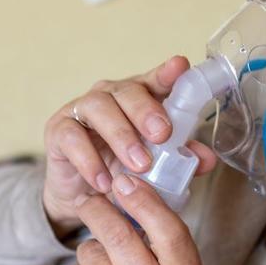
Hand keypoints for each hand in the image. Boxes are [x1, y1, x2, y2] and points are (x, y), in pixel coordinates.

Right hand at [42, 56, 217, 236]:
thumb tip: (207, 159)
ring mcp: (81, 110)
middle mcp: (110, 96)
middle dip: (146, 111)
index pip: (154, 80)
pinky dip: (89, 161)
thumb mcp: (155, 168)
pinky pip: (72, 138)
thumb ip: (180, 159)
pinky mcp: (58, 131)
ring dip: (121, 136)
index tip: (180, 67)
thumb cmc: (123, 171)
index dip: (166, 72)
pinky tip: (104, 182)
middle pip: (127, 90)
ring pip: (99, 108)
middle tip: (162, 134)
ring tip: (139, 165)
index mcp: (138, 99)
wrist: (83, 197)